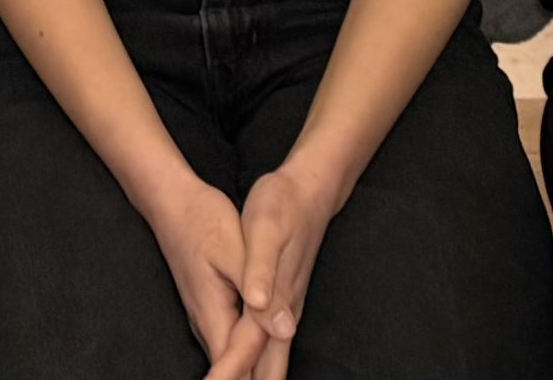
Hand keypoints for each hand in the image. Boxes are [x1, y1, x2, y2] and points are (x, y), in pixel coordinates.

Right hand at [141, 173, 269, 378]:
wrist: (173, 203)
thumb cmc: (203, 221)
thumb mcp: (235, 251)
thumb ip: (259, 290)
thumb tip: (283, 330)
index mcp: (215, 312)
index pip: (235, 367)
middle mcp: (207, 322)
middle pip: (232, 370)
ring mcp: (205, 317)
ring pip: (229, 359)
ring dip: (249, 373)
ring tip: (268, 378)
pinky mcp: (209, 308)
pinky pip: (228, 344)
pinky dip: (244, 360)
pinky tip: (254, 367)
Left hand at [232, 161, 344, 378]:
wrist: (307, 191)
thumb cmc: (281, 207)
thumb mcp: (266, 234)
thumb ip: (265, 278)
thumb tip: (278, 324)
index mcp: (272, 303)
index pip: (245, 357)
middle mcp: (281, 317)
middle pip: (266, 373)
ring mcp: (282, 314)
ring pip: (268, 366)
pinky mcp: (278, 308)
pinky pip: (266, 354)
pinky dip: (256, 374)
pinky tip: (251, 378)